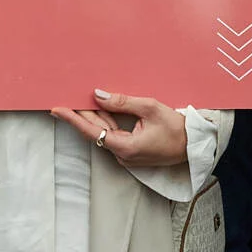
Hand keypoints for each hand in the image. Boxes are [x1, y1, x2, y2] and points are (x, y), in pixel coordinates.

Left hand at [52, 90, 189, 168]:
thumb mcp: (150, 108)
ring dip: (95, 117)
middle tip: (67, 97)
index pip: (92, 131)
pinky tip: (101, 109)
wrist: (194, 144)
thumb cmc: (176, 127)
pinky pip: (114, 135)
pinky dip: (107, 122)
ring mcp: (127, 155)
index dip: (73, 119)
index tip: (57, 109)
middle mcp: (123, 155)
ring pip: (105, 133)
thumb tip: (98, 95)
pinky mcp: (132, 152)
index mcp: (125, 147)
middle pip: (96, 132)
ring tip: (81, 100)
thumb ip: (122, 102)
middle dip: (82, 114)